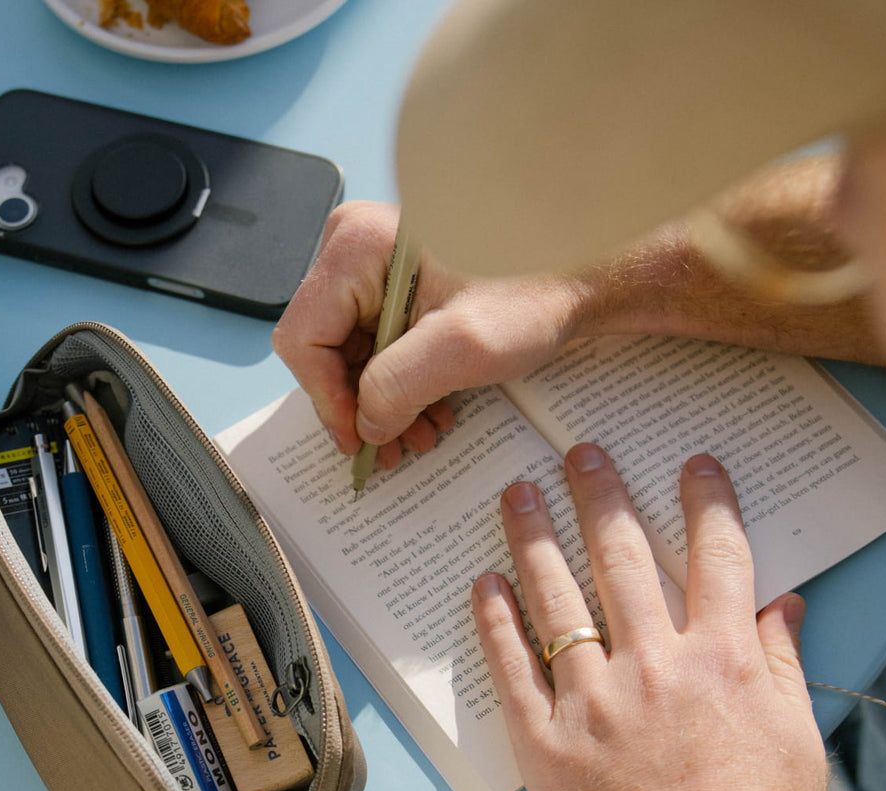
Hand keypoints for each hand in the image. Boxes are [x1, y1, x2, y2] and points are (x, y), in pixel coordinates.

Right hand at [272, 200, 591, 470]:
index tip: (359, 439)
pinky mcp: (391, 288)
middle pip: (323, 350)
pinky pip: (374, 348)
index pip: (305, 339)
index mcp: (358, 245)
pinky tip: (427, 411)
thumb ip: (398, 387)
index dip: (328, 399)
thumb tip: (364, 425)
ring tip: (417, 435)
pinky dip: (396, 387)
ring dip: (380, 404)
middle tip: (389, 449)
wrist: (579, 271)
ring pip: (348, 356)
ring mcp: (371, 268)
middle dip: (359, 406)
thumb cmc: (534, 288)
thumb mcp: (463, 346)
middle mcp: (353, 249)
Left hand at [471, 446, 825, 790]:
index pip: (719, 558)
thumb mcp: (797, 749)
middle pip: (624, 558)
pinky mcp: (544, 742)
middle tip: (579, 451)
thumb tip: (780, 606)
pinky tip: (482, 581)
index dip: (707, 502)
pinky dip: (494, 620)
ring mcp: (594, 702)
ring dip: (534, 538)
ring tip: (517, 493)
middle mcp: (657, 668)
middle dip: (601, 494)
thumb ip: (784, 669)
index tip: (693, 462)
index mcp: (727, 664)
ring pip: (557, 598)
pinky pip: (511, 667)